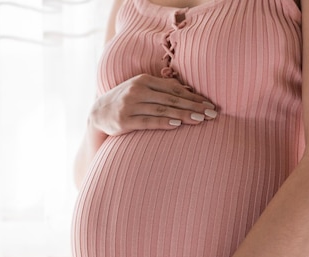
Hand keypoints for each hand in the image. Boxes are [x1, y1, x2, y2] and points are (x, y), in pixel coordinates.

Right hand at [90, 74, 217, 135]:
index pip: (174, 89)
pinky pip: (147, 121)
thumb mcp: (141, 90)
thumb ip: (161, 90)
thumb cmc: (125, 102)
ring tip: (200, 120)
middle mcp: (137, 90)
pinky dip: (163, 122)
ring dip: (183, 115)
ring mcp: (129, 105)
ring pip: (161, 110)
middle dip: (193, 107)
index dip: (193, 97)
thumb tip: (189, 92)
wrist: (97, 114)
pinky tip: (177, 124)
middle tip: (211, 114)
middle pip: (171, 99)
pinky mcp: (123, 121)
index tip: (210, 105)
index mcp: (143, 80)